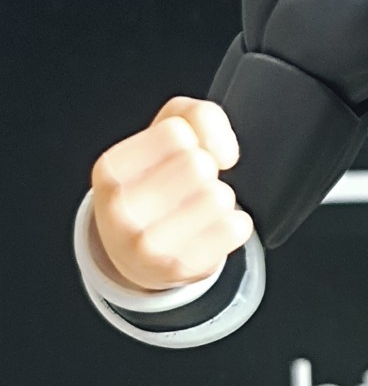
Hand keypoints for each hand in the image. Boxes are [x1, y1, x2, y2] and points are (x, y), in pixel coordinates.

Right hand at [90, 97, 252, 291]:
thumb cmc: (154, 180)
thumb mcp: (163, 132)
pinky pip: (237, 228)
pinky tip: (207, 230)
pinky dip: (233, 224)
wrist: (136, 251)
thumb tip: (224, 154)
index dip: (188, 139)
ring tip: (195, 208)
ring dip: (218, 198)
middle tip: (187, 184)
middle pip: (199, 164)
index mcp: (111, 170)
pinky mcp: (182, 269)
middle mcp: (123, 210)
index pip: (177, 132)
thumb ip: (197, 117)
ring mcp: (150, 246)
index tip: (173, 157)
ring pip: (220, 197)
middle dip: (204, 169)